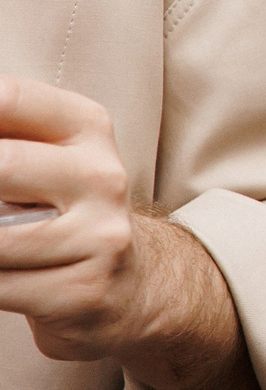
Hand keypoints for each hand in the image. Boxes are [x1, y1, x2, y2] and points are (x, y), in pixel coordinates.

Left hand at [0, 75, 155, 359]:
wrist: (129, 283)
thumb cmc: (63, 212)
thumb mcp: (45, 157)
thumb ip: (5, 134)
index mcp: (87, 128)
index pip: (9, 99)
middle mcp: (102, 177)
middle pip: (3, 166)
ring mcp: (99, 235)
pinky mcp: (83, 289)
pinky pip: (2, 287)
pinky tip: (3, 271)